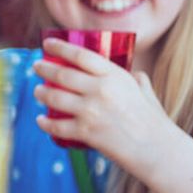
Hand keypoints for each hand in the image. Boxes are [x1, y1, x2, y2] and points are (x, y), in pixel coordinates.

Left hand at [32, 37, 176, 174]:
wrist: (156, 149)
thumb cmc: (153, 120)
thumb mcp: (146, 92)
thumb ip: (139, 81)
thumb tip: (137, 75)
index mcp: (114, 76)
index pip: (81, 55)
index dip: (60, 47)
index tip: (47, 44)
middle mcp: (100, 90)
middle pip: (62, 75)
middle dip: (44, 69)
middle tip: (37, 67)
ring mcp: (91, 111)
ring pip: (54, 98)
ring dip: (41, 93)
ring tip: (38, 91)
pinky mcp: (86, 132)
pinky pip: (57, 126)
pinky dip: (45, 123)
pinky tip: (41, 120)